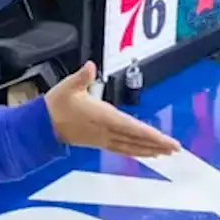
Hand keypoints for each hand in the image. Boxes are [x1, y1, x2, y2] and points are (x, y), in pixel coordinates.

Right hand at [45, 62, 178, 157]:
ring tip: (167, 152)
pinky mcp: (100, 142)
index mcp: (102, 117)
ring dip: (150, 149)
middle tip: (176, 148)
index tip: (165, 140)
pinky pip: (123, 149)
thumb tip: (90, 66)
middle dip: (157, 144)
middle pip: (136, 139)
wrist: (43, 125)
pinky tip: (147, 152)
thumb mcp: (68, 86)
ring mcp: (104, 139)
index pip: (131, 127)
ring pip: (132, 146)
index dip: (149, 134)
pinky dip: (137, 151)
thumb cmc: (57, 105)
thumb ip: (81, 77)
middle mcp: (106, 131)